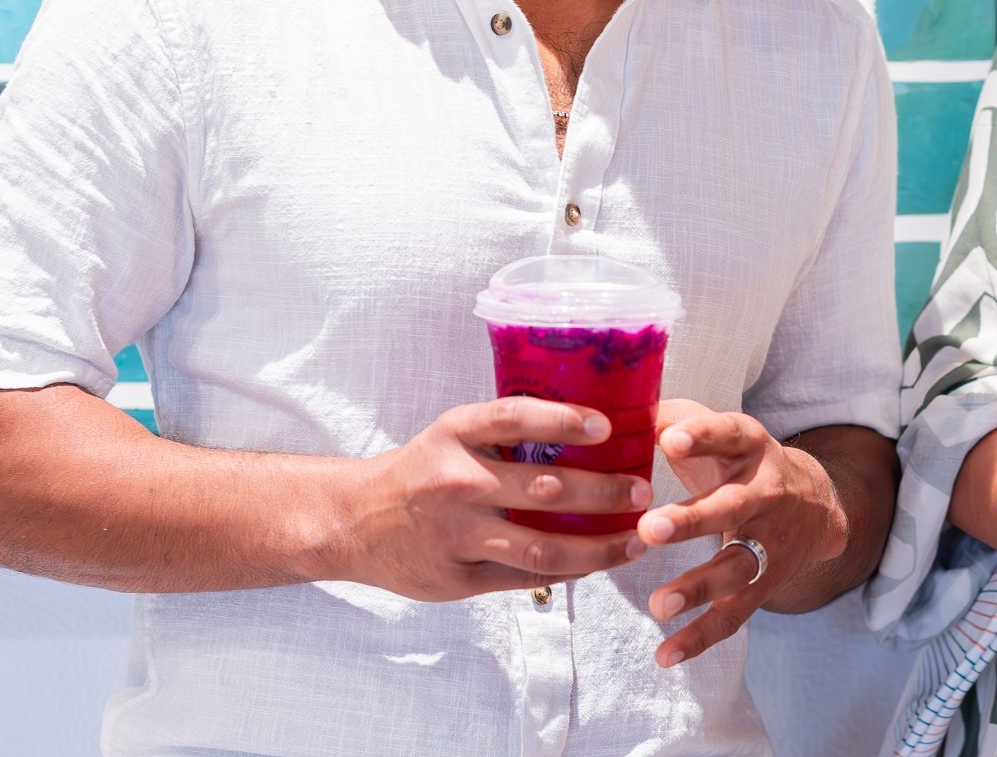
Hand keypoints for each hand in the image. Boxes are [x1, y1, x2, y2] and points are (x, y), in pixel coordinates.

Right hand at [333, 396, 652, 599]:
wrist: (355, 521)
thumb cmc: (422, 471)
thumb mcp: (452, 435)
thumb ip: (504, 434)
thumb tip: (588, 429)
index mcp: (454, 434)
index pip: (514, 418)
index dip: (562, 420)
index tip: (606, 426)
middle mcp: (455, 481)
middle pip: (542, 489)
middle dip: (602, 494)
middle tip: (642, 492)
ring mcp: (455, 534)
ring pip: (540, 548)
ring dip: (597, 548)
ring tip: (635, 541)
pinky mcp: (456, 578)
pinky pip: (524, 578)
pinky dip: (568, 572)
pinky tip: (596, 564)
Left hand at [635, 400, 848, 668]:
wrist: (817, 505)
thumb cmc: (741, 460)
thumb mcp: (720, 429)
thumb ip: (673, 418)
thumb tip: (618, 409)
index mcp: (750, 446)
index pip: (728, 434)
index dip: (701, 436)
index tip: (667, 439)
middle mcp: (765, 492)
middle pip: (733, 506)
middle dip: (693, 519)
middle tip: (651, 527)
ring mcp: (769, 542)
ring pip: (737, 566)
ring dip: (698, 587)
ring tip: (658, 604)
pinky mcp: (765, 583)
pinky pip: (734, 614)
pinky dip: (701, 637)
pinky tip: (665, 654)